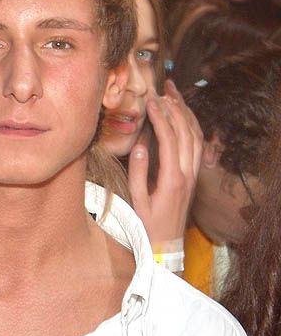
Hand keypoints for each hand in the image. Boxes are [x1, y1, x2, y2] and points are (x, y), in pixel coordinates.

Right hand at [128, 79, 202, 249]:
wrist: (166, 246)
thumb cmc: (147, 225)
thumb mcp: (137, 202)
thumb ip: (138, 173)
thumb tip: (140, 146)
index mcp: (172, 179)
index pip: (169, 140)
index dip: (161, 117)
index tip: (151, 100)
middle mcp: (188, 174)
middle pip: (187, 132)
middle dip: (175, 107)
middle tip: (162, 89)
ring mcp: (194, 174)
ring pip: (196, 136)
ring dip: (186, 113)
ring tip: (173, 95)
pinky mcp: (194, 176)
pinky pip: (198, 145)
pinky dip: (191, 126)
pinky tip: (182, 116)